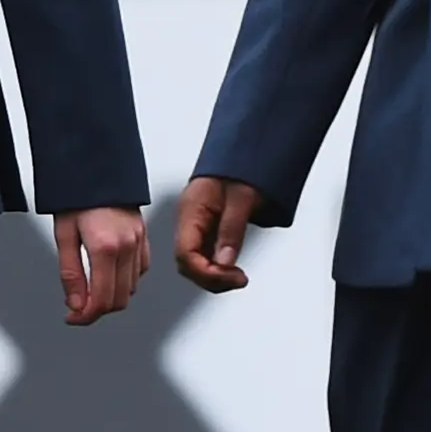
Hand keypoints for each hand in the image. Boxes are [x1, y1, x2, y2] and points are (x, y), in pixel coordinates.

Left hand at [55, 205, 149, 324]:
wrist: (97, 168)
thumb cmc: (77, 197)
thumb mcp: (64, 235)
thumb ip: (70, 274)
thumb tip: (76, 305)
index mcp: (105, 248)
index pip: (101, 299)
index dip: (85, 316)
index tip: (72, 318)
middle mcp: (127, 247)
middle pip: (118, 299)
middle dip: (97, 310)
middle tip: (77, 309)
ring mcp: (139, 242)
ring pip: (131, 289)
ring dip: (111, 297)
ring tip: (90, 291)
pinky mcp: (144, 238)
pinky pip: (140, 272)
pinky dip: (125, 282)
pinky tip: (108, 275)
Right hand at [173, 177, 261, 292]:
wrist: (244, 152)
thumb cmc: (241, 168)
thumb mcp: (242, 197)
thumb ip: (232, 229)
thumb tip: (225, 261)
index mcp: (191, 211)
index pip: (186, 253)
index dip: (206, 272)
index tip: (231, 276)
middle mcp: (188, 221)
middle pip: (188, 263)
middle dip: (212, 278)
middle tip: (239, 279)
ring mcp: (196, 226)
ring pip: (196, 262)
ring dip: (215, 275)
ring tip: (238, 277)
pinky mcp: (206, 229)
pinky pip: (205, 255)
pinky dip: (218, 266)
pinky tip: (233, 268)